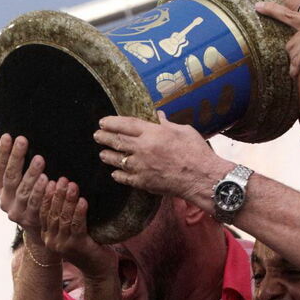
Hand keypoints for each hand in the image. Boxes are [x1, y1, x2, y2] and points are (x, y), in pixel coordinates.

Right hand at [0, 134, 47, 237]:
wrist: (38, 233)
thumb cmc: (33, 201)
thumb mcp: (22, 187)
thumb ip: (21, 170)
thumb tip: (22, 142)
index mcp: (2, 189)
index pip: (0, 168)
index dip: (3, 152)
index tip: (8, 136)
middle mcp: (5, 200)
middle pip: (11, 177)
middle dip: (16, 157)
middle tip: (23, 140)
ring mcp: (17, 212)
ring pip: (24, 191)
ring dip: (31, 174)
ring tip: (39, 160)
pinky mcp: (30, 221)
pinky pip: (37, 205)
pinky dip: (42, 193)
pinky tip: (49, 182)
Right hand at [39, 179, 118, 280]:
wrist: (99, 268)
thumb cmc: (88, 244)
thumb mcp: (72, 229)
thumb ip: (65, 215)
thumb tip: (66, 187)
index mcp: (47, 235)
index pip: (42, 212)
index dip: (46, 196)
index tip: (49, 180)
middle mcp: (51, 241)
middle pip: (52, 213)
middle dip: (56, 194)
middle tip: (62, 179)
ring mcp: (63, 244)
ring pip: (63, 218)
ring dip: (68, 200)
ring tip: (72, 185)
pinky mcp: (77, 246)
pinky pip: (77, 225)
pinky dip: (79, 212)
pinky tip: (83, 201)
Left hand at [94, 112, 230, 200]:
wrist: (201, 178)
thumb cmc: (196, 152)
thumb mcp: (184, 130)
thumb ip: (167, 124)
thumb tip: (158, 116)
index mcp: (153, 133)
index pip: (126, 124)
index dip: (112, 122)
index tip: (102, 122)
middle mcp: (143, 148)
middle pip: (117, 141)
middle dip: (104, 137)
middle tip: (97, 135)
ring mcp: (141, 166)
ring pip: (117, 160)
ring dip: (107, 156)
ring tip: (102, 153)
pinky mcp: (144, 182)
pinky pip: (125, 178)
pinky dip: (118, 175)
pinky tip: (115, 173)